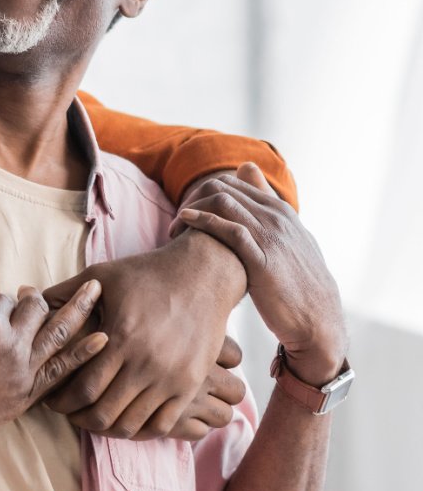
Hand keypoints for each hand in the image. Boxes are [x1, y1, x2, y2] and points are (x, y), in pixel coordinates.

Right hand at [0, 282, 105, 457]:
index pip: (5, 299)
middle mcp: (11, 344)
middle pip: (36, 310)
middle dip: (36, 298)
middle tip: (34, 294)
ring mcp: (23, 370)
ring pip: (59, 333)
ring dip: (81, 309)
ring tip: (98, 292)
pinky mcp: (27, 394)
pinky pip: (62, 370)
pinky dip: (84, 354)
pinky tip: (103, 341)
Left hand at [42, 232, 243, 438]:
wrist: (203, 276)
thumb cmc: (146, 274)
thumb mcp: (102, 276)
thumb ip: (65, 293)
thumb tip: (29, 298)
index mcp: (121, 337)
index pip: (84, 387)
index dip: (63, 401)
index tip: (51, 401)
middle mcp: (147, 362)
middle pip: (105, 412)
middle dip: (80, 418)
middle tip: (68, 414)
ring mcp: (171, 377)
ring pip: (132, 423)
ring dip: (107, 427)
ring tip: (93, 419)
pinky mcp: (190, 384)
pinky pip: (162, 424)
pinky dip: (140, 430)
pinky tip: (126, 421)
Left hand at [178, 163, 348, 383]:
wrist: (317, 321)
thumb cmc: (297, 283)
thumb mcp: (288, 240)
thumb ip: (267, 208)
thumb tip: (248, 169)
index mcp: (282, 211)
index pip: (235, 182)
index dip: (205, 192)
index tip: (188, 211)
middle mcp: (277, 218)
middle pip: (224, 188)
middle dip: (193, 199)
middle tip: (176, 222)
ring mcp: (272, 237)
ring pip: (224, 202)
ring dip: (192, 209)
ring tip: (174, 229)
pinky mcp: (263, 259)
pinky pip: (230, 230)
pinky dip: (203, 222)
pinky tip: (184, 223)